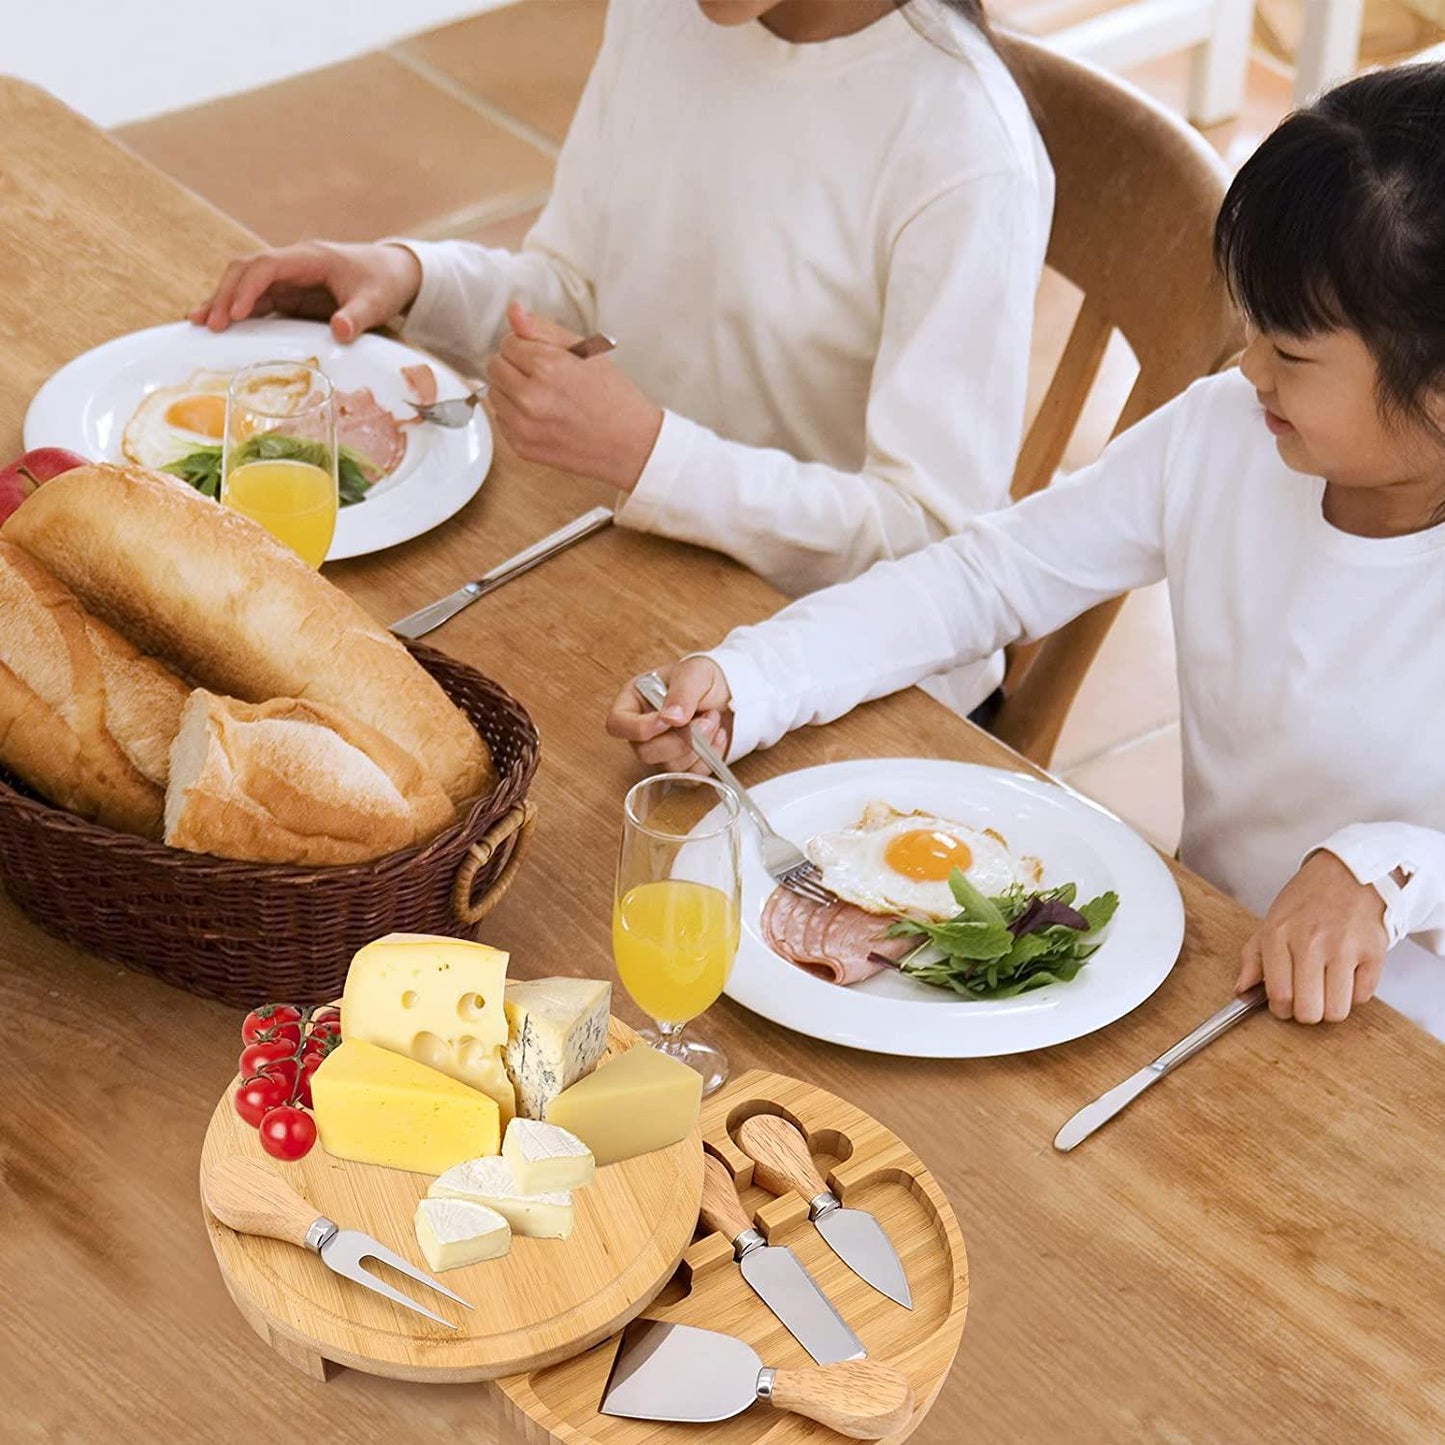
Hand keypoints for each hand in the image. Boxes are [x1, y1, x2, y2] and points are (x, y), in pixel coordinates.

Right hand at [190, 241, 422, 340]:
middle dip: (224, 294)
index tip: (233, 312)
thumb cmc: (384, 283)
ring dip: (224, 302)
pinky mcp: (291, 294)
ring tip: (199, 324)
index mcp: (309, 258)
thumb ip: (357, 316)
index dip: (247, 288)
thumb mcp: (376, 302)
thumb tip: (340, 332)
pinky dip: (238, 312)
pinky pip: (258, 300)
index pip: (266, 266)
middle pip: (246, 271)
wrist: (394, 272)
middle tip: (207, 324)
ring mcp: (289, 278)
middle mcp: (293, 264)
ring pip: (246, 285)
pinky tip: (220, 326)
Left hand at [485, 303, 662, 488]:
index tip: (545, 357)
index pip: (508, 343)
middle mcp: (530, 398)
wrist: (630, 445)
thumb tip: (514, 311)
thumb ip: (544, 330)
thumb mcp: (586, 352)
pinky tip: (542, 416)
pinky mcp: (521, 447)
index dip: (527, 346)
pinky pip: (501, 421)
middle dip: (514, 366)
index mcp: (547, 367)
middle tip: (545, 377)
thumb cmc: (614, 398)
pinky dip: (515, 415)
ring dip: (511, 391)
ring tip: (544, 397)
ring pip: (493, 394)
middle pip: (494, 367)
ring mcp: (524, 426)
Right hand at [606, 658, 732, 772]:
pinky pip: (691, 776)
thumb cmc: (702, 677)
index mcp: (632, 702)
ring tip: (713, 719)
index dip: (639, 728)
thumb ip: (681, 693)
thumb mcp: (693, 673)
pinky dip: (710, 758)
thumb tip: (671, 718)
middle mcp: (642, 730)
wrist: (727, 690)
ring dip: (700, 746)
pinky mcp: (682, 766)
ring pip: (670, 768)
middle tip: (707, 717)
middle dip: (681, 739)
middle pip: (645, 752)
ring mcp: (661, 751)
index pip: (617, 724)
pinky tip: (718, 735)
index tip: (668, 720)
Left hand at [1236, 850, 1388, 1022]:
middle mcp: (1310, 943)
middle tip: (1308, 999)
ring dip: (1332, 1008)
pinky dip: (1355, 993)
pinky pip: (1363, 997)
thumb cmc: (1307, 899)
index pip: (1278, 995)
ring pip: (1337, 1011)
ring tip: (1327, 989)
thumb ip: (1252, 958)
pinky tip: (1347, 975)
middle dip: (1307, 1013)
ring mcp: (1344, 948)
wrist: (1349, 872)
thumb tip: (1241, 990)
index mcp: (1278, 936)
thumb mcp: (1271, 921)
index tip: (1285, 1005)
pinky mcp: (1373, 952)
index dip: (1281, 1010)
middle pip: (1309, 1011)